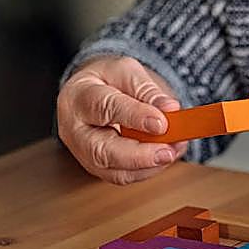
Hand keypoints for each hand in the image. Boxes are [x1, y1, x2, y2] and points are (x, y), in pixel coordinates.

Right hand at [57, 56, 187, 184]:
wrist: (93, 95)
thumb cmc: (106, 81)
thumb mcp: (126, 72)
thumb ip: (147, 90)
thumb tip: (170, 109)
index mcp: (79, 97)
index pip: (103, 108)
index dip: (134, 117)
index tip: (161, 123)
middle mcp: (76, 130)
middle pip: (102, 151)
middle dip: (139, 156)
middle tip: (167, 152)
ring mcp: (84, 154)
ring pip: (114, 171)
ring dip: (149, 166)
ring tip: (173, 151)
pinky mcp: (99, 168)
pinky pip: (124, 176)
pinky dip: (149, 169)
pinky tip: (165, 155)